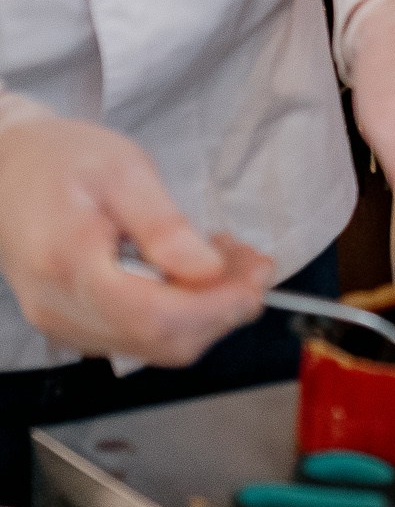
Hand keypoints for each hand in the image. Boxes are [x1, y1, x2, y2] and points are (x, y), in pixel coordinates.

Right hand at [0, 109, 272, 364]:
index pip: (155, 316)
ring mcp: (62, 324)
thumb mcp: (123, 170)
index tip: (257, 276)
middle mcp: (61, 308)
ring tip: (228, 261)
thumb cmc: (62, 158)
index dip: (217, 306)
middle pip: (161, 342)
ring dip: (206, 314)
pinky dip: (180, 315)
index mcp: (70, 264)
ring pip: (155, 348)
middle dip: (222, 311)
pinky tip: (193, 275)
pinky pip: (138, 338)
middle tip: (253, 263)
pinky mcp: (71, 325)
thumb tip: (210, 272)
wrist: (7, 168)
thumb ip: (165, 226)